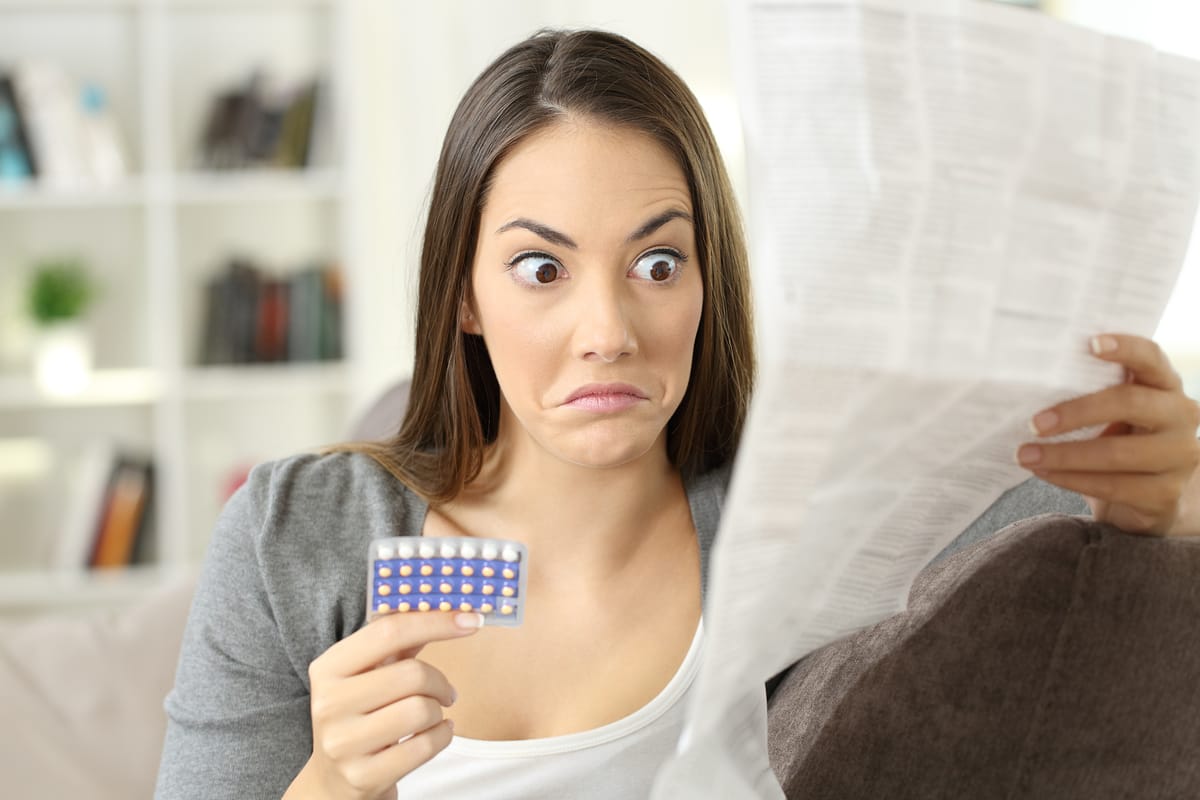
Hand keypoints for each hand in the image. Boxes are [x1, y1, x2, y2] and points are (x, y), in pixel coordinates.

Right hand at [284, 611, 483, 799]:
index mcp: (329, 667)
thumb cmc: (362, 713)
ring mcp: (343, 743)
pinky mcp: (362, 776)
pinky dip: (442, 735)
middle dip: (440, 682)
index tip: (471, 619)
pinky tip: (435, 733)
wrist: (335, 779)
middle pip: (412, 674)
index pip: (388, 631)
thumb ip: (399, 640)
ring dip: (439, 711)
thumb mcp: (369, 673)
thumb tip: (446, 605)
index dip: (435, 621)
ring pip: (421, 710)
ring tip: (433, 714)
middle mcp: (328, 703)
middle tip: (446, 692)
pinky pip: (425, 746)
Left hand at [1017, 333, 1199, 535]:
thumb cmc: (1120, 437)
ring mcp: (1180, 456)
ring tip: (1025, 455)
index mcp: (1166, 384)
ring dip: (1064, 455)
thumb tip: (1029, 380)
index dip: (1125, 347)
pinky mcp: (1166, 493)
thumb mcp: (1115, 411)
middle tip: (1034, 424)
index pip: (1151, 357)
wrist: (1149, 493)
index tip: (1090, 344)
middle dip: (1076, 412)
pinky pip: (1113, 486)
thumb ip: (1092, 391)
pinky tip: (1044, 473)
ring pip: (1117, 453)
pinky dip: (1071, 479)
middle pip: (1130, 403)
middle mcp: (1182, 415)